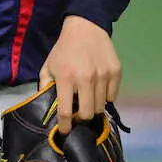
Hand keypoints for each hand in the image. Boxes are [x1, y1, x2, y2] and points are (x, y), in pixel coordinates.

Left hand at [39, 15, 121, 134]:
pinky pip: (112, 96)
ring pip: (101, 107)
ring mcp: (103, 76)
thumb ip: (45, 85)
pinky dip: (105, 97)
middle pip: (87, 113)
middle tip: (78, 111)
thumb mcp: (48, 65)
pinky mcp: (116, 73)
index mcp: (66, 78)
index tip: (65, 133)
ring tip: (88, 99)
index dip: (65, 126)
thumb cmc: (64, 49)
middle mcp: (86, 79)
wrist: (85, 28)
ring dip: (93, 106)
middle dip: (81, 117)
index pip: (65, 111)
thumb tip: (46, 105)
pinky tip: (98, 89)